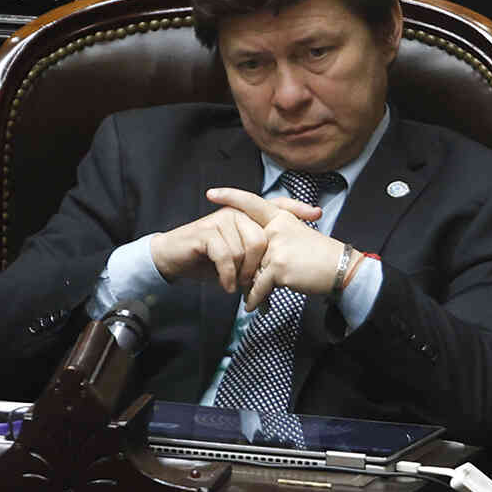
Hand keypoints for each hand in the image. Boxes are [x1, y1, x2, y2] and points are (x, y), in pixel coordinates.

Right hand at [149, 192, 320, 293]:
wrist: (174, 259)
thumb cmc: (208, 260)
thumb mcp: (237, 261)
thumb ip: (257, 263)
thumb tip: (280, 282)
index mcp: (247, 216)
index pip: (277, 206)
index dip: (297, 209)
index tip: (317, 214)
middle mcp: (236, 214)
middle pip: (263, 239)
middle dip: (259, 268)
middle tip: (250, 284)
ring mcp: (220, 220)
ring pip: (245, 250)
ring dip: (241, 274)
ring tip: (235, 284)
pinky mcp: (206, 232)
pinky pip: (227, 256)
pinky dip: (228, 275)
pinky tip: (226, 285)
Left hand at [206, 187, 360, 310]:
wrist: (340, 268)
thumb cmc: (320, 255)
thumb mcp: (298, 234)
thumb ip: (274, 237)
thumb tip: (254, 252)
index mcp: (280, 218)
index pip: (251, 202)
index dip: (231, 196)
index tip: (211, 193)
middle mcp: (275, 229)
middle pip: (247, 249)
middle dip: (244, 269)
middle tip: (240, 282)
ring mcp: (276, 247)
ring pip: (251, 270)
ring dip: (253, 288)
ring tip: (256, 298)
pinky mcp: (278, 267)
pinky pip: (258, 287)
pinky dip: (255, 299)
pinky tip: (254, 308)